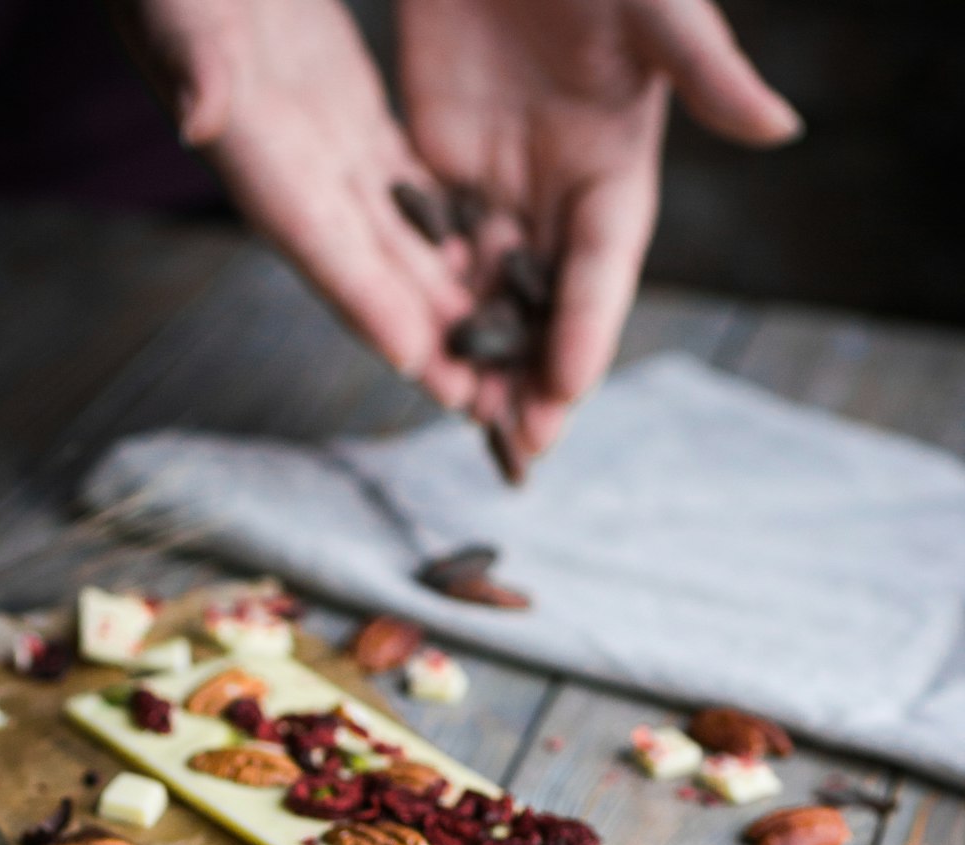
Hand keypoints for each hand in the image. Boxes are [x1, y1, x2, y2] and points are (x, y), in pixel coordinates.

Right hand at [110, 0, 479, 410]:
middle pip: (368, 272)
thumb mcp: (175, 1)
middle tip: (481, 403)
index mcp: (253, 149)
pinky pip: (409, 192)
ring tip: (503, 357)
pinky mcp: (350, 116)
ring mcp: (324, 148)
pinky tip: (493, 270)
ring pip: (397, 245)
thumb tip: (196, 115)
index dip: (361, 301)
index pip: (314, 241)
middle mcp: (293, 170)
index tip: (411, 357)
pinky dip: (450, 236)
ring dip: (446, 305)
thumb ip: (188, 57)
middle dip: (424, 340)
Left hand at [399, 0, 801, 461]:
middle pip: (545, 305)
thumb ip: (703, 66)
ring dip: (479, 364)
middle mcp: (559, 194)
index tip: (563, 391)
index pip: (601, 267)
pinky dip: (424, 306)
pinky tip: (411, 355)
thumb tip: (780, 127)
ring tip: (465, 428)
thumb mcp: (653, 5)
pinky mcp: (438, 164)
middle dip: (533, 381)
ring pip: (486, 294)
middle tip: (516, 453)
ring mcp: (498, 185)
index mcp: (617, 168)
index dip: (585, 329)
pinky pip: (431, 250)